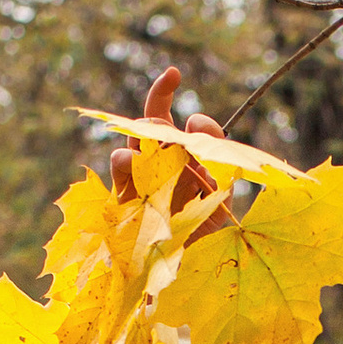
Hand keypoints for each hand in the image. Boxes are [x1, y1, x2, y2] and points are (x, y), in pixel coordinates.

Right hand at [113, 63, 227, 217]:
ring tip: (153, 132)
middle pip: (149, 124)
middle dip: (156, 107)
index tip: (173, 72)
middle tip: (168, 117)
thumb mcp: (222, 189)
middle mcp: (159, 162)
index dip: (164, 92)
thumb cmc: (208, 230)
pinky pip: (120, 173)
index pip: (167, 117)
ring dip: (142, 132)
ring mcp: (141, 179)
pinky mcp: (126, 200)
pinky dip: (123, 163)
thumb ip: (216, 154)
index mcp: (180, 155)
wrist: (193, 270)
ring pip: (133, 143)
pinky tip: (128, 158)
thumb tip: (193, 119)